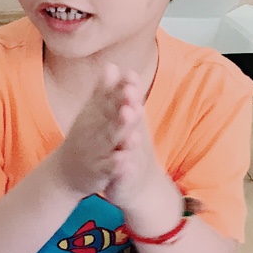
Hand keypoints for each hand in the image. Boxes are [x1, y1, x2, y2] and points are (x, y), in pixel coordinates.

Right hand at [51, 64, 136, 199]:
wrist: (64, 174)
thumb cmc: (83, 140)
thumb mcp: (90, 115)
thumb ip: (102, 92)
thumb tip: (112, 65)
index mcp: (94, 116)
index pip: (108, 99)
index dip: (120, 88)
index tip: (132, 75)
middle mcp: (94, 131)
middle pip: (109, 116)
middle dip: (120, 104)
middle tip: (132, 92)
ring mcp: (96, 152)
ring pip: (110, 139)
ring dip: (120, 128)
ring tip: (131, 116)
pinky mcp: (98, 173)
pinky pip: (108, 169)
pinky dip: (116, 166)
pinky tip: (126, 161)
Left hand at [103, 86, 169, 215]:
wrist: (139, 186)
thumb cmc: (130, 148)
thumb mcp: (124, 120)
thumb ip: (119, 96)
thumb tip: (112, 66)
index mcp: (133, 124)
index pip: (132, 104)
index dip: (131, 91)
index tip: (129, 74)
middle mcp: (136, 138)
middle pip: (135, 123)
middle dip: (131, 109)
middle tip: (129, 94)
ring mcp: (133, 159)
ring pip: (132, 148)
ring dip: (131, 138)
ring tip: (129, 130)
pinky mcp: (125, 179)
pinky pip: (126, 173)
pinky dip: (125, 168)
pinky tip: (123, 163)